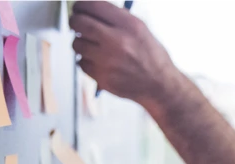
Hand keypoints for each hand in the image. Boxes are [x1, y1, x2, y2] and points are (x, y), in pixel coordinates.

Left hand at [69, 1, 184, 107]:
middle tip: (77, 24)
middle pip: (79, 23)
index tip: (79, 9)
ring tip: (93, 46)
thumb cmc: (150, 56)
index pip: (93, 6)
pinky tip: (99, 61)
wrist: (159, 85)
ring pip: (77, 44)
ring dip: (81, 43)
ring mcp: (109, 60)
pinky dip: (86, 61)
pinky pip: (81, 62)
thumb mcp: (140, 29)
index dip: (81, 6)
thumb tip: (89, 9)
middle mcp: (118, 41)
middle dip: (75, 21)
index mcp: (129, 25)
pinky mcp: (102, 77)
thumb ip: (116, 18)